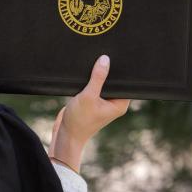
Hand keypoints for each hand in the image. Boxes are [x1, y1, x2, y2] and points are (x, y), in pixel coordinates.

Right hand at [49, 54, 129, 172]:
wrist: (65, 134)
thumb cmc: (79, 121)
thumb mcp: (88, 97)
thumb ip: (97, 78)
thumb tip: (105, 60)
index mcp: (120, 104)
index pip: (126, 83)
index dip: (123, 70)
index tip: (118, 57)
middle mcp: (113, 103)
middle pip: (114, 81)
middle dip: (108, 71)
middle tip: (102, 57)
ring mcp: (102, 101)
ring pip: (102, 82)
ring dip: (97, 76)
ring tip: (92, 66)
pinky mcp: (91, 100)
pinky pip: (93, 86)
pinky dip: (89, 81)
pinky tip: (84, 75)